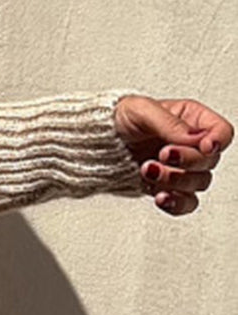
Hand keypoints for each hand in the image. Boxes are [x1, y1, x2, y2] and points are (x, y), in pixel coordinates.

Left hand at [114, 95, 232, 215]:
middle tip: (161, 155)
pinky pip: (185, 203)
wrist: (93, 144)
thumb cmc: (116, 120)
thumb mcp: (141, 110)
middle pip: (210, 162)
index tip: (203, 146)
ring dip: (174, 181)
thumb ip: (170, 124)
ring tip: (147, 170)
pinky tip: (160, 197)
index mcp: (191, 119)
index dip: (217, 141)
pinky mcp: (167, 188)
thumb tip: (195, 138)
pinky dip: (175, 203)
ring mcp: (179, 169)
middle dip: (186, 161)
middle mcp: (189, 145)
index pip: (221, 133)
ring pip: (197, 184)